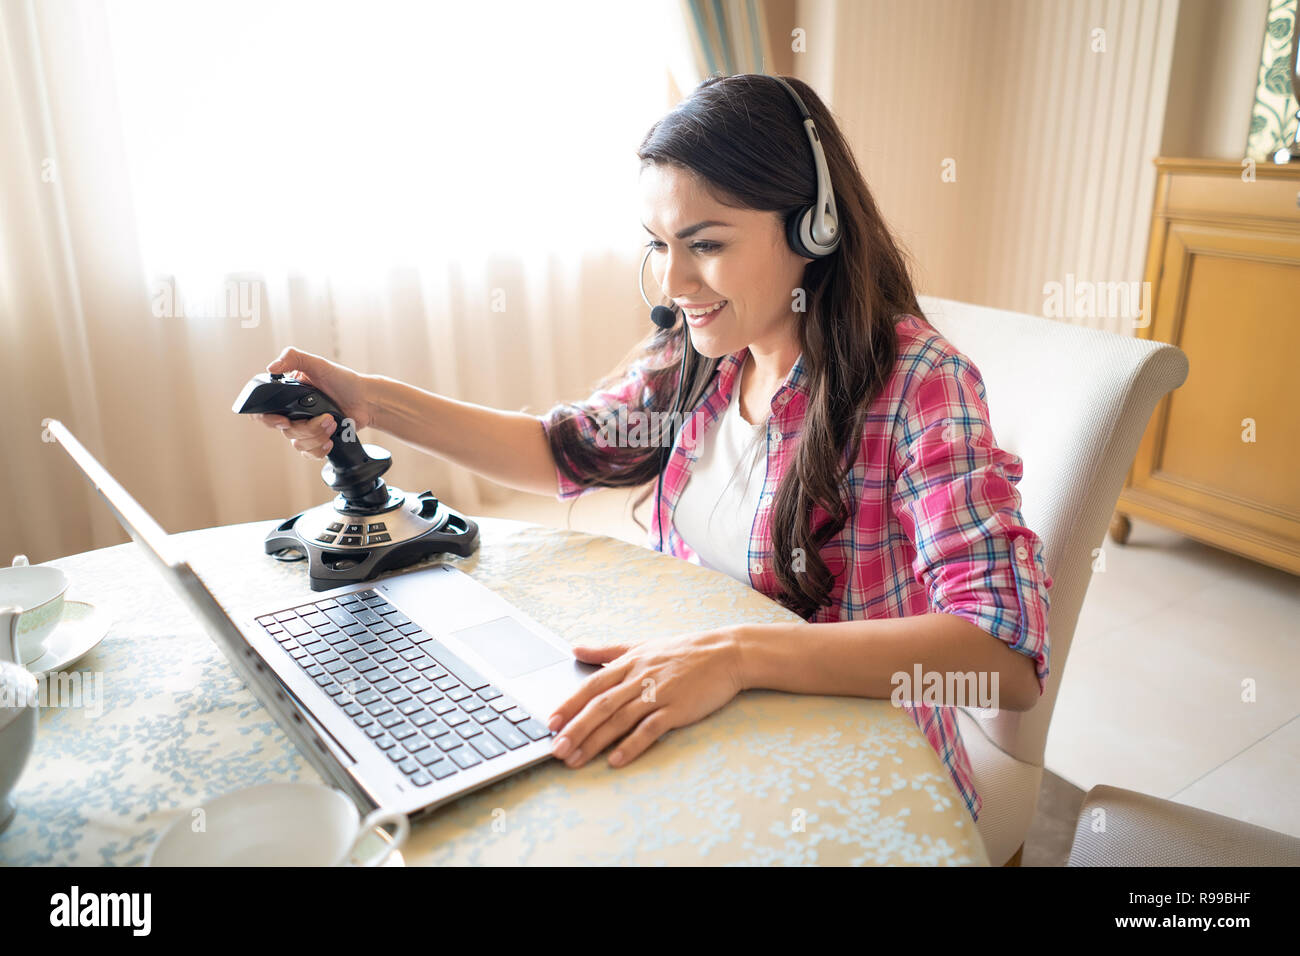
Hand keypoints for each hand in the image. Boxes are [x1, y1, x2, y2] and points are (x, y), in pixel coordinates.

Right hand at [250, 346, 375, 459]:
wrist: (365, 399)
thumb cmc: (342, 380)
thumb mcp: (318, 364)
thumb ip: (293, 358)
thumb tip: (271, 367)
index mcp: (287, 396)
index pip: (263, 411)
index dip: (267, 419)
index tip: (284, 421)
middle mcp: (292, 414)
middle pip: (286, 431)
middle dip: (308, 427)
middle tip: (326, 418)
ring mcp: (304, 428)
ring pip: (298, 443)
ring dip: (318, 436)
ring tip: (333, 423)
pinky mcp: (316, 440)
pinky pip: (309, 453)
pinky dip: (319, 449)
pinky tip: (330, 441)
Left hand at [546, 627, 745, 769]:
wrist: (726, 654)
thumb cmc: (684, 650)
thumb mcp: (642, 645)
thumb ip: (607, 651)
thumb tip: (575, 649)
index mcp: (629, 662)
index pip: (592, 685)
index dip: (570, 704)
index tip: (550, 722)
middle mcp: (640, 677)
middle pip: (601, 705)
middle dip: (576, 728)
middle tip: (556, 749)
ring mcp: (658, 693)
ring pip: (619, 720)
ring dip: (595, 741)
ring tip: (575, 759)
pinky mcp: (677, 709)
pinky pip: (650, 729)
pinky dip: (632, 745)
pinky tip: (615, 760)